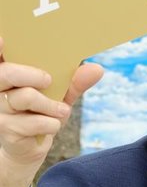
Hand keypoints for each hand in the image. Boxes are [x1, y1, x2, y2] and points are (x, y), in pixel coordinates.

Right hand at [0, 37, 103, 186]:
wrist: (31, 148)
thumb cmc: (42, 113)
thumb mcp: (61, 95)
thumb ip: (75, 81)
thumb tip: (96, 68)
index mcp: (7, 75)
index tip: (3, 38)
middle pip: (5, 73)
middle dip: (31, 74)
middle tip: (48, 80)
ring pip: (25, 97)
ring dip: (51, 105)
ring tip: (60, 110)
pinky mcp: (5, 129)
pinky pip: (35, 121)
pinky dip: (52, 124)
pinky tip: (49, 127)